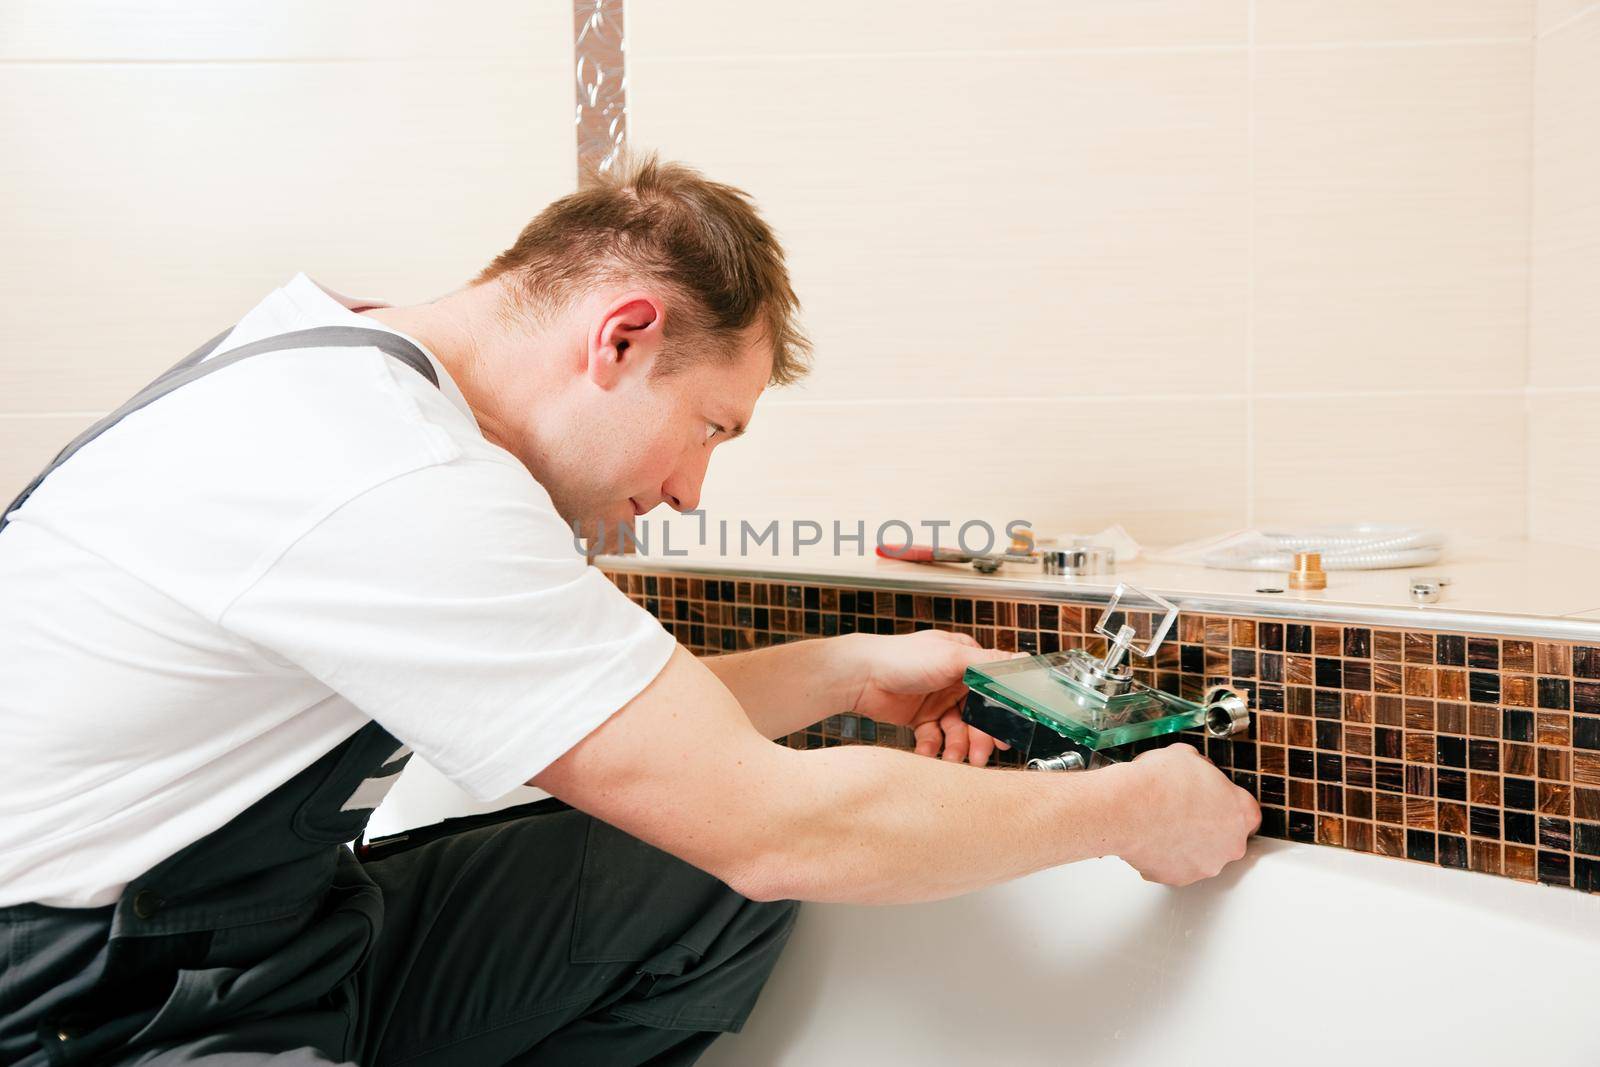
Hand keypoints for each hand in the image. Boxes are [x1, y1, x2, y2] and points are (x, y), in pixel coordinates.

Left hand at [842, 631, 1012, 766]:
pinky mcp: (920, 718)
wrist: (859, 676)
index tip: (1007, 735)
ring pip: (958, 731)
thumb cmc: (902, 658)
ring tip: (951, 759)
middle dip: (980, 738)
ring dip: (957, 747)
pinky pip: (935, 739)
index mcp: (966, 662)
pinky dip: (933, 748)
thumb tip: (1024, 662)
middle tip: (980, 756)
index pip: (994, 691)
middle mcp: (954, 681)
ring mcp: (937, 701)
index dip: (1001, 715)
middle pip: (978, 716)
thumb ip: (989, 664)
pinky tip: (928, 753)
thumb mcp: (952, 657)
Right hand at [1109, 743, 1260, 885]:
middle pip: (1226, 838)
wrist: (1128, 807)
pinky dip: (1164, 856)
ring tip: (1163, 823)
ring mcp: (1205, 865)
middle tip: (1184, 811)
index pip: (1247, 813)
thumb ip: (1201, 768)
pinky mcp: (1178, 878)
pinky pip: (1174, 867)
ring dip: (1187, 843)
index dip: (1227, 804)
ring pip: (1201, 855)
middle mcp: (1230, 845)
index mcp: (1240, 813)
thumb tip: (1195, 769)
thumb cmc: (1159, 783)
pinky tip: (1151, 837)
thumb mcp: (1187, 757)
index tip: (1214, 800)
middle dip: (1208, 827)